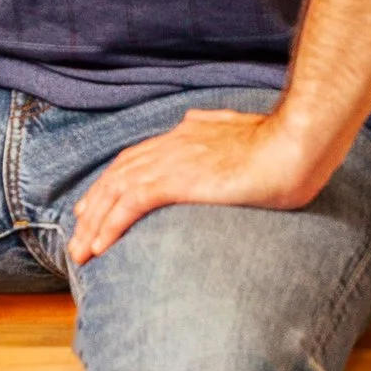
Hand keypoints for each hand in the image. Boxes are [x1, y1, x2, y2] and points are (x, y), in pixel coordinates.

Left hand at [67, 106, 324, 265]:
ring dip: (93, 224)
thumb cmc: (281, 144)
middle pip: (117, 175)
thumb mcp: (242, 128)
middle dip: (94, 207)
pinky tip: (99, 246)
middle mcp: (172, 144)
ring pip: (116, 192)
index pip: (136, 159)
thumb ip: (215, 124)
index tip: (96, 205)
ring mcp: (172, 160)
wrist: (294, 144)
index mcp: (186, 132)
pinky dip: (110, 225)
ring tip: (80, 253)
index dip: (112, 182)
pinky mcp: (177, 179)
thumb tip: (194, 118)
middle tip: (77, 235)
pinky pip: (130, 203)